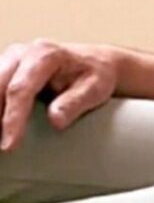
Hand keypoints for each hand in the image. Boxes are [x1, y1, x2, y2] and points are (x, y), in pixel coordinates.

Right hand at [0, 39, 118, 150]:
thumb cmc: (96, 76)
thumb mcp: (96, 88)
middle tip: (2, 148)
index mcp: (45, 55)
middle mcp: (22, 53)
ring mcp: (10, 59)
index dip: (12, 118)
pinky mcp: (4, 69)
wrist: (95, 63)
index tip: (9, 145)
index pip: (20, 89)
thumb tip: (55, 121)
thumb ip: (75, 102)